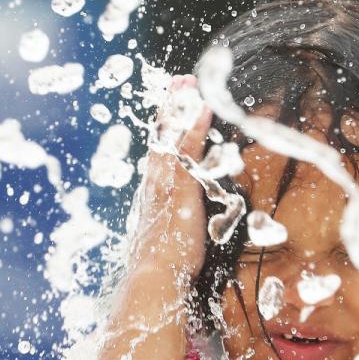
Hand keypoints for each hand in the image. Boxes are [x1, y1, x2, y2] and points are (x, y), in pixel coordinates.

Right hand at [128, 74, 211, 281]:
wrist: (155, 279)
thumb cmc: (163, 267)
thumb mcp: (167, 241)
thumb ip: (172, 227)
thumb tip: (176, 227)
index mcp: (153, 195)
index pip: (158, 154)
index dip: (163, 128)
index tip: (170, 107)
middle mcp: (155, 184)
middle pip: (160, 137)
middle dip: (169, 107)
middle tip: (179, 80)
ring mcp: (166, 185)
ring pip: (171, 138)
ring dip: (181, 109)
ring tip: (190, 83)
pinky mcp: (179, 189)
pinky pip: (189, 152)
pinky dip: (196, 128)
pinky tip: (204, 110)